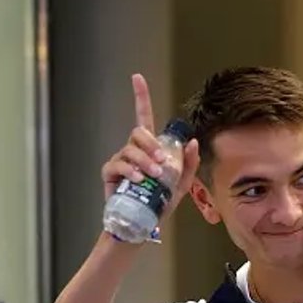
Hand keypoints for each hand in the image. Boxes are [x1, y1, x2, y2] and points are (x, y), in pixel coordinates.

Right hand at [101, 73, 199, 224]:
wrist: (142, 225)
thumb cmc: (158, 203)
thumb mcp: (181, 186)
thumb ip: (189, 165)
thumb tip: (193, 143)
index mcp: (149, 148)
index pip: (143, 116)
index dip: (140, 96)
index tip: (136, 78)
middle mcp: (133, 150)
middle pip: (139, 132)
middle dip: (151, 145)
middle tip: (161, 163)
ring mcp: (120, 161)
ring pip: (130, 149)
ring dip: (144, 161)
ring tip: (154, 176)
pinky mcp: (110, 174)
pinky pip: (117, 165)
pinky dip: (129, 171)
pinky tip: (138, 179)